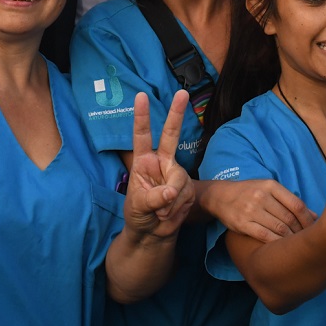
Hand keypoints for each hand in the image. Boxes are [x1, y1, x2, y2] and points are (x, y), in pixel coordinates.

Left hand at [122, 91, 194, 240]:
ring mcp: (175, 173)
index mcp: (143, 161)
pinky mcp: (188, 187)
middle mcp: (161, 162)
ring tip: (160, 212)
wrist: (153, 233)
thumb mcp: (138, 206)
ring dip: (170, 200)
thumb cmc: (138, 215)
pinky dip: (177, 207)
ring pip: (179, 179)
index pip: (141, 135)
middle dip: (177, 114)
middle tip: (182, 92)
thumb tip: (172, 190)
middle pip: (170, 135)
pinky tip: (170, 213)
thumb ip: (153, 198)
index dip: (142, 116)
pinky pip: (186, 193)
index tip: (141, 96)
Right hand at [197, 178, 315, 242]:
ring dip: (291, 239)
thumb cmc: (249, 193)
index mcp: (270, 186)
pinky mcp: (243, 224)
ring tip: (297, 246)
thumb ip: (289, 200)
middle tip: (308, 241)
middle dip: (301, 232)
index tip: (314, 229)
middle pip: (289, 218)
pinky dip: (277, 243)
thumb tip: (314, 215)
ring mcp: (251, 210)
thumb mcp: (268, 189)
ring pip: (279, 228)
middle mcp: (261, 196)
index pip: (297, 204)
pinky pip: (265, 236)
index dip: (308, 219)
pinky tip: (282, 248)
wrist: (220, 196)